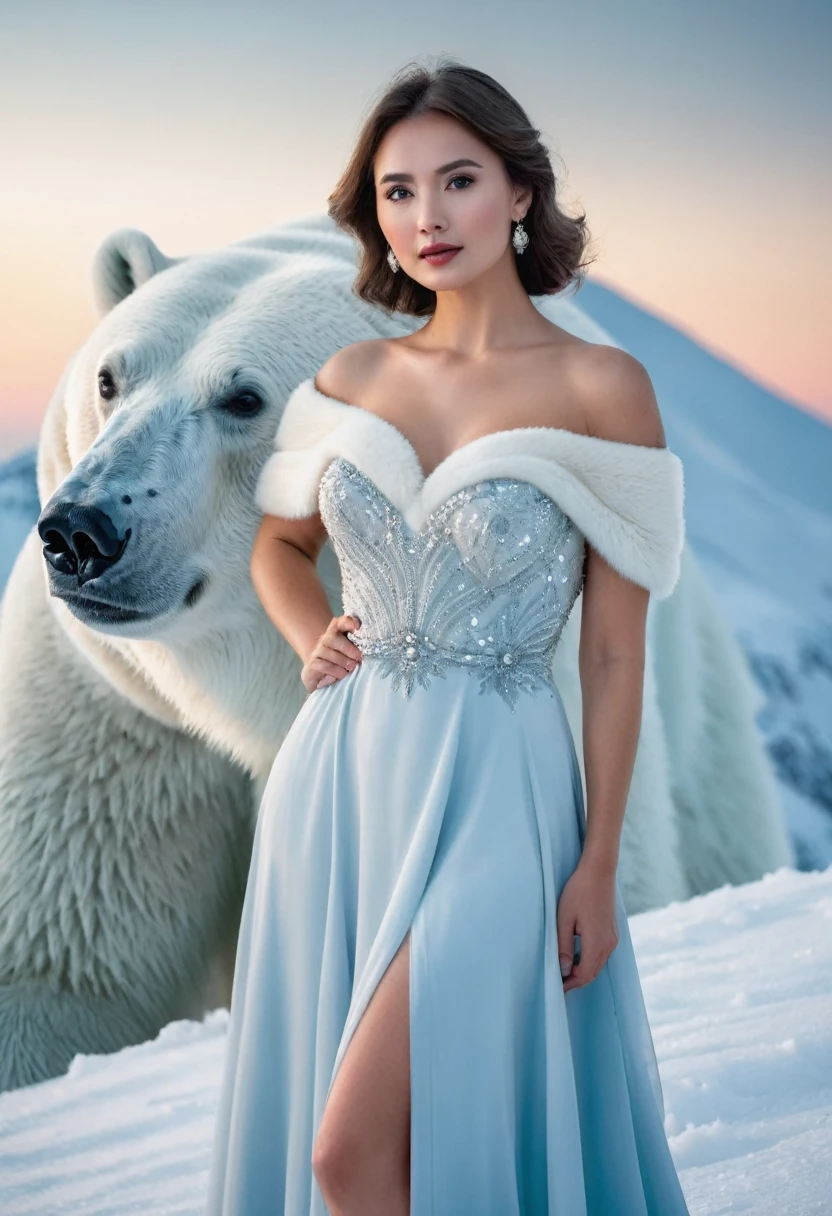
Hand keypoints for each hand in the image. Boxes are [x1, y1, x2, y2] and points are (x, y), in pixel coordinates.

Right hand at [300, 614, 362, 693]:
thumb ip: (358, 648)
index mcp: (337, 633)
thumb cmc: (343, 664)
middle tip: (358, 658)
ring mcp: (317, 652)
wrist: (322, 678)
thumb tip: (366, 649)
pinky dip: (337, 671)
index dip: (348, 622)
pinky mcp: (312, 664)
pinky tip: (342, 674)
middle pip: (333, 638)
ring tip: (351, 668)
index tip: (357, 626)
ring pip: (330, 654)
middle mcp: (325, 640)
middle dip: (348, 649)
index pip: (340, 622)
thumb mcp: (353, 655)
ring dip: (344, 662)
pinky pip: (325, 666)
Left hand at [556, 857, 618, 992]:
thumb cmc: (578, 892)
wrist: (599, 871)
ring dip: (582, 971)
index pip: (583, 975)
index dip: (569, 984)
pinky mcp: (612, 932)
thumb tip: (564, 971)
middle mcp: (609, 944)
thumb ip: (564, 947)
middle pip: (592, 973)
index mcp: (597, 943)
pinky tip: (575, 957)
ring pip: (597, 964)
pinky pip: (601, 954)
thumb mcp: (564, 920)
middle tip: (557, 984)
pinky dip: (588, 961)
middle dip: (575, 981)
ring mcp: (613, 938)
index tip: (555, 988)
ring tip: (563, 973)